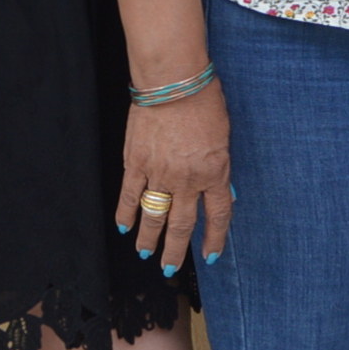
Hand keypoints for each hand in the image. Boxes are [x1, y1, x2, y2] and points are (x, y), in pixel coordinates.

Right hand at [117, 83, 231, 275]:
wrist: (173, 82)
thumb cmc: (204, 101)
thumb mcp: (224, 137)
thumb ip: (218, 166)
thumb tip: (218, 189)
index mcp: (214, 172)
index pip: (217, 215)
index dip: (214, 239)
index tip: (211, 255)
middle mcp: (187, 179)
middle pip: (182, 225)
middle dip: (176, 250)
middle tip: (169, 268)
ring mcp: (159, 173)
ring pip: (153, 215)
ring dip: (149, 238)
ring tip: (146, 253)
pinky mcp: (136, 163)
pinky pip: (130, 195)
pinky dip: (126, 213)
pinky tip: (125, 227)